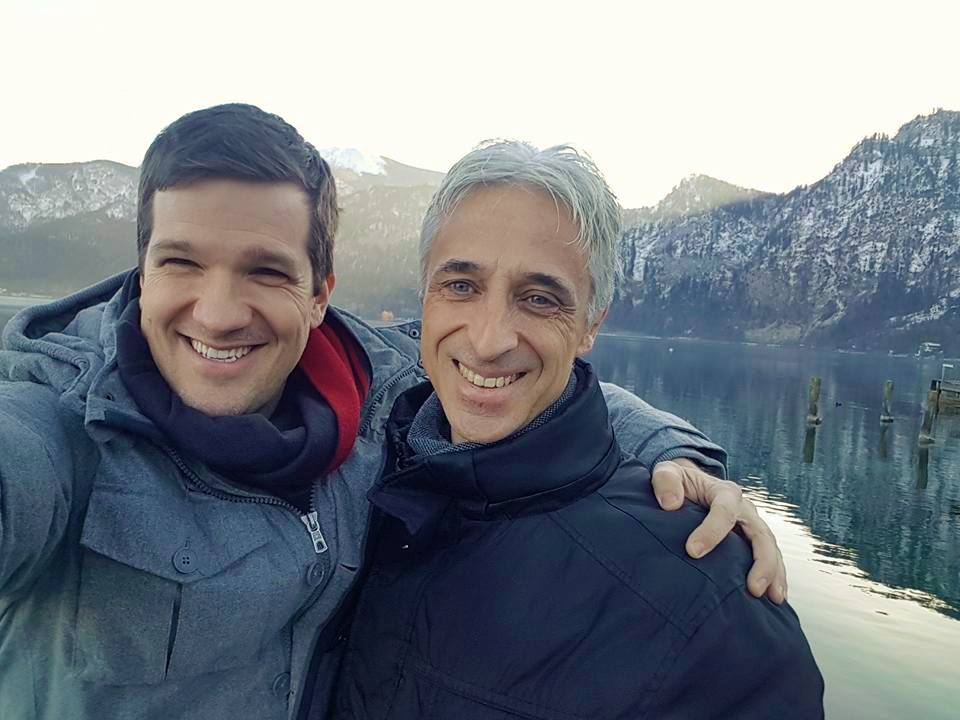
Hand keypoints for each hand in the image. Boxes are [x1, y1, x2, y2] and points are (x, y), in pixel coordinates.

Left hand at [651, 459, 786, 604]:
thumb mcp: (666, 472)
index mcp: (724, 492)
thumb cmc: (677, 482)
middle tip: (753, 588)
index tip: (692, 551)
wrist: (688, 485)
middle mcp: (744, 509)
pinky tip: (773, 599)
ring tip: (771, 599)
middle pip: (760, 534)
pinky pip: (769, 558)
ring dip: (773, 573)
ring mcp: (751, 526)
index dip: (711, 531)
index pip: (724, 511)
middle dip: (761, 561)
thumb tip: (670, 504)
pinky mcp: (750, 541)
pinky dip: (774, 577)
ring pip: (770, 549)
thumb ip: (665, 481)